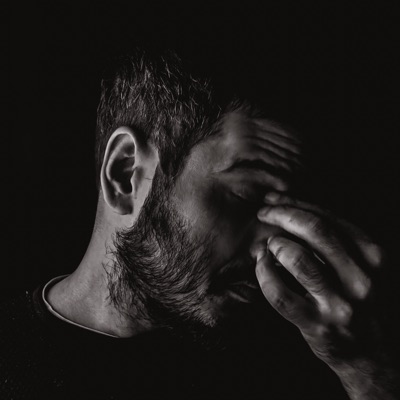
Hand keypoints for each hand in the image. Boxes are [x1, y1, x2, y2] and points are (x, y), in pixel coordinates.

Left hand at [255, 192, 398, 398]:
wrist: (374, 355)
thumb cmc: (360, 300)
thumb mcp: (360, 266)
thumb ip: (335, 240)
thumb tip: (292, 208)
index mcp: (373, 256)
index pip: (328, 217)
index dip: (295, 203)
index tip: (274, 199)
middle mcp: (361, 278)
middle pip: (314, 230)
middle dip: (282, 214)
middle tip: (263, 212)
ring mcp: (340, 303)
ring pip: (298, 259)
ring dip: (275, 244)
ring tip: (267, 244)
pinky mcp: (318, 325)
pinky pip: (280, 293)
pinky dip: (264, 273)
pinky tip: (261, 264)